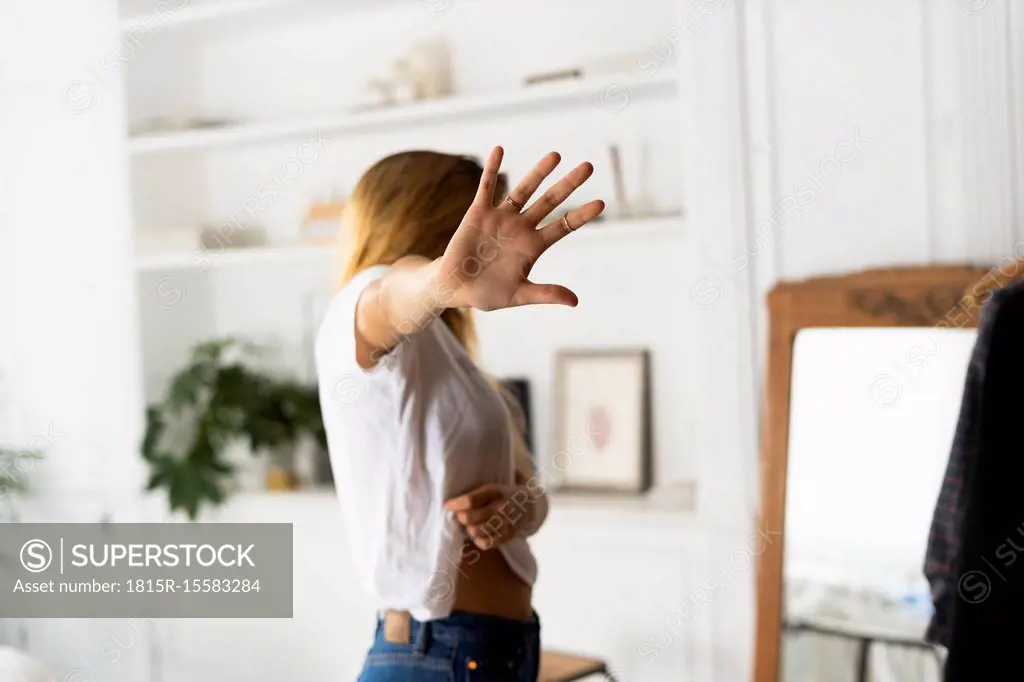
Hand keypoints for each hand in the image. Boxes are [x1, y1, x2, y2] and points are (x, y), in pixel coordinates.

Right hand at [434, 147, 604, 310]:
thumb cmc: (487, 294)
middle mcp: (521, 227)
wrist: (455, 289)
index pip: (563, 226)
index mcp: (533, 246)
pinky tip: (499, 150)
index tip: (601, 204)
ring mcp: (501, 217)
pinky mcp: (478, 213)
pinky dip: (492, 169)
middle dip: (568, 184)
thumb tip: (575, 301)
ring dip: (539, 173)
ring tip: (556, 155)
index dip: (581, 215)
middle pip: (550, 201)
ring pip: (523, 190)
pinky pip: (487, 187)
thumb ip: (545, 293)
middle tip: (589, 167)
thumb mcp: (518, 295)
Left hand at [445, 483, 526, 549]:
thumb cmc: (503, 495)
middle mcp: (501, 507)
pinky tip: (479, 534)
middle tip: (459, 515)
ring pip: (475, 531)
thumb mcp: (493, 486)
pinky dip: (478, 539)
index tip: (447, 505)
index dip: (455, 504)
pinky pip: (485, 543)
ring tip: (471, 524)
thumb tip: (452, 501)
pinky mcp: (507, 536)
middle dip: (460, 517)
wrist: (529, 505)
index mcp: (495, 491)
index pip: (470, 500)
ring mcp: (505, 523)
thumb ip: (476, 492)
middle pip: (469, 517)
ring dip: (469, 528)